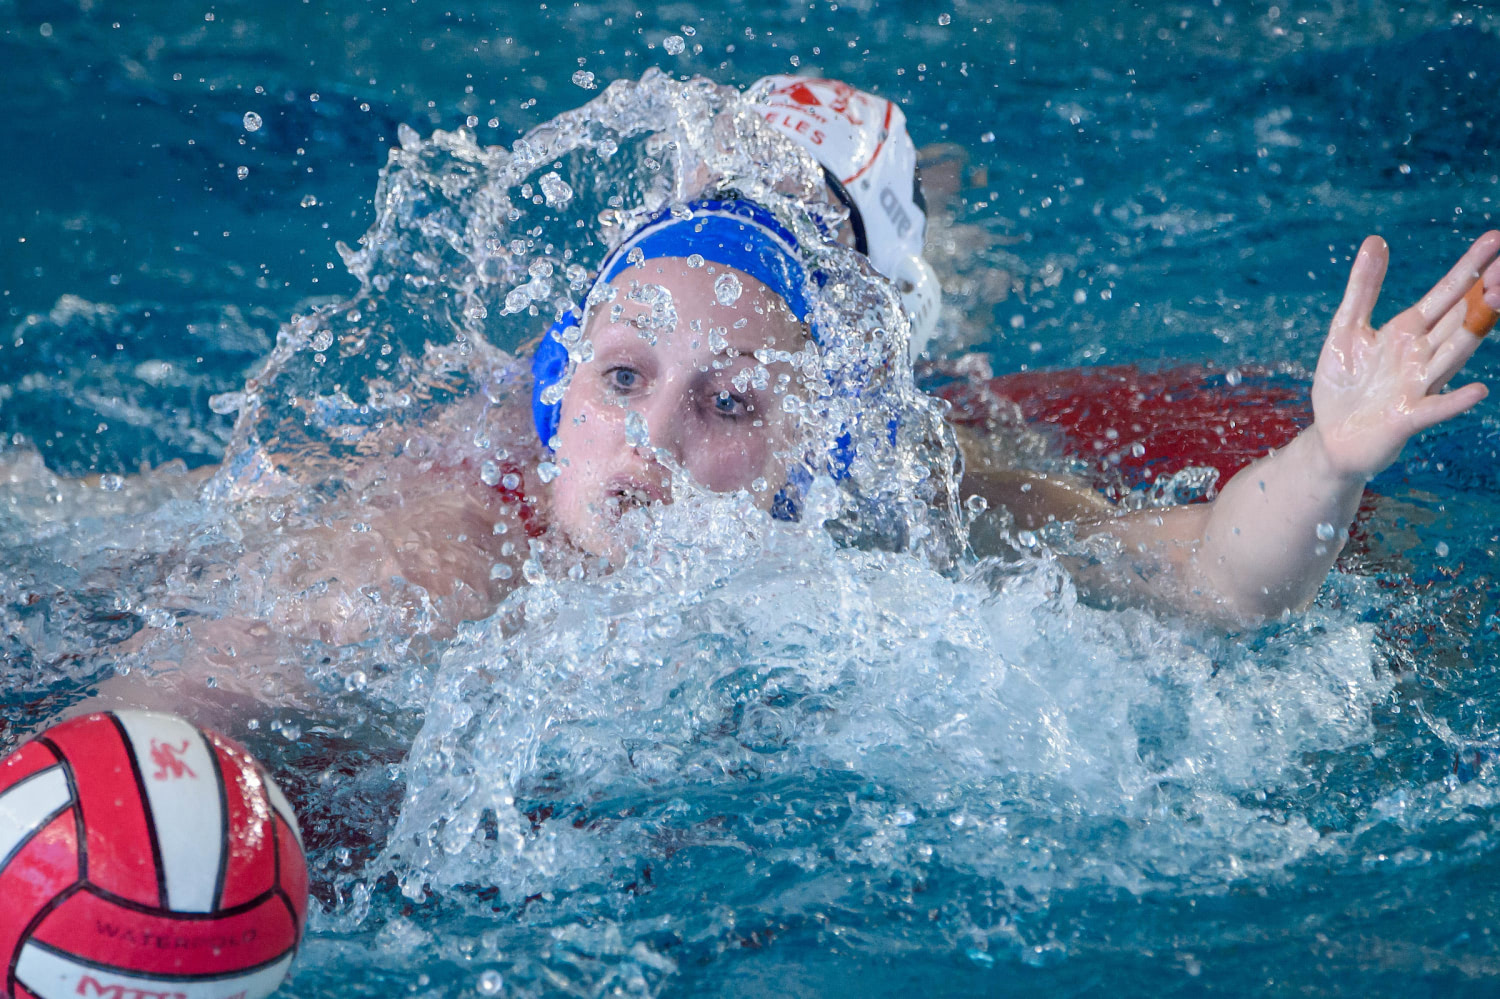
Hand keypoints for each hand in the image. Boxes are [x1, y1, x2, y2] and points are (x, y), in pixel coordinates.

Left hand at [1309, 231, 1499, 480]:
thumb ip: (1363, 288)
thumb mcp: (1346, 329)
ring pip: (1453, 354)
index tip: (1495, 238)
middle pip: (1460, 318)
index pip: (1447, 294)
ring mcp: (1418, 386)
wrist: (1331, 438)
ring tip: (1498, 300)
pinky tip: (1477, 390)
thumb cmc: (1344, 383)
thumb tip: (1376, 239)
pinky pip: (1435, 408)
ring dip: (1475, 331)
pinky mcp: (1407, 418)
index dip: (1469, 267)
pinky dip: (1454, 400)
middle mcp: (1422, 355)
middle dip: (1484, 292)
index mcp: (1409, 331)